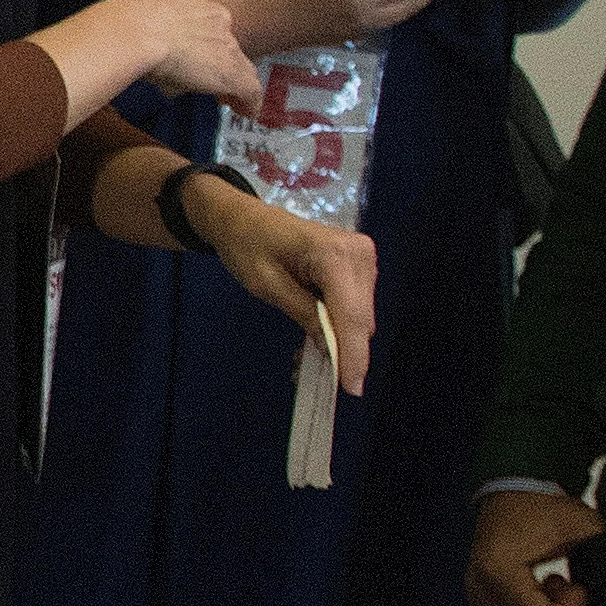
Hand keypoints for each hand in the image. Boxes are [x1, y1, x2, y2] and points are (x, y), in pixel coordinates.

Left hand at [185, 184, 375, 393]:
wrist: (243, 217)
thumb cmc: (247, 245)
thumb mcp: (267, 285)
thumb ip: (303, 314)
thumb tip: (330, 349)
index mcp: (335, 254)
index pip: (351, 315)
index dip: (352, 354)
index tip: (351, 388)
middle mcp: (359, 254)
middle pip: (360, 318)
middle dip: (344, 351)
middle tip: (315, 379)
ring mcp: (363, 258)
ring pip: (360, 315)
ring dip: (339, 339)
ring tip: (304, 358)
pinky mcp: (358, 265)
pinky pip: (353, 305)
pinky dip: (337, 324)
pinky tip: (316, 338)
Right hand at [465, 486, 603, 605]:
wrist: (513, 491)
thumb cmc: (547, 508)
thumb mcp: (586, 529)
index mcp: (499, 569)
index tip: (579, 587)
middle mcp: (479, 586)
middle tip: (570, 590)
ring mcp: (476, 593)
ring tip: (554, 589)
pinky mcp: (479, 597)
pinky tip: (541, 591)